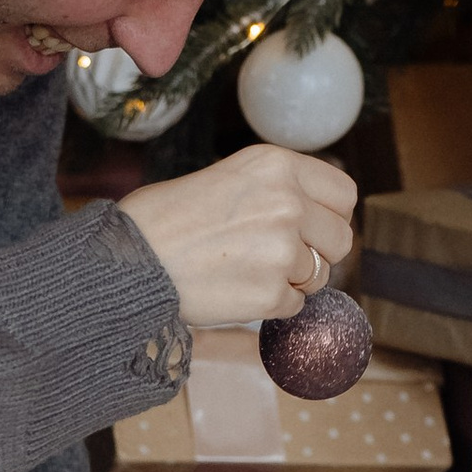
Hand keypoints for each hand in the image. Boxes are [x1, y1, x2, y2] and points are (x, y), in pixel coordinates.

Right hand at [118, 144, 357, 327]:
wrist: (127, 259)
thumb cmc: (166, 217)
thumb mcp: (228, 176)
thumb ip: (277, 189)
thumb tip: (318, 216)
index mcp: (277, 165)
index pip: (344, 194)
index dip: (330, 215)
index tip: (312, 227)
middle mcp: (288, 202)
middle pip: (341, 239)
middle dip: (317, 253)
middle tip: (278, 257)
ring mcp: (283, 250)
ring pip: (319, 276)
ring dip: (291, 280)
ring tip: (244, 270)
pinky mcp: (271, 294)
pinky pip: (295, 306)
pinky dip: (270, 305)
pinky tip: (234, 290)